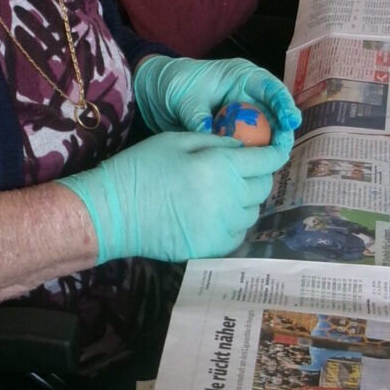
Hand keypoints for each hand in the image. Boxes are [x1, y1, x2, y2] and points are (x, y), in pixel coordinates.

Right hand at [57, 130, 286, 263]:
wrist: (114, 212)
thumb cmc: (140, 168)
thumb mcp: (176, 140)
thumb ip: (214, 141)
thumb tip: (242, 147)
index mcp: (222, 166)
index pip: (267, 160)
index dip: (275, 153)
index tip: (274, 151)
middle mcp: (230, 198)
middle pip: (263, 187)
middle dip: (259, 175)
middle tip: (242, 171)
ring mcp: (222, 227)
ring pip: (253, 212)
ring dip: (246, 201)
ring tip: (225, 194)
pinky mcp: (212, 248)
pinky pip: (238, 234)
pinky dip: (234, 224)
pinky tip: (217, 216)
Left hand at [133, 55, 299, 147]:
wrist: (157, 94)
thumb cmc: (175, 83)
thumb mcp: (185, 96)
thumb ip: (197, 115)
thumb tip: (208, 135)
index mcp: (241, 77)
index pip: (270, 88)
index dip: (284, 104)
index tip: (290, 121)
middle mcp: (248, 97)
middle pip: (273, 114)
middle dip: (281, 132)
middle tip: (282, 150)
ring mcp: (242, 116)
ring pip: (264, 133)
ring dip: (267, 148)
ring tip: (271, 163)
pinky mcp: (234, 133)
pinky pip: (247, 145)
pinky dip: (250, 156)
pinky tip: (252, 169)